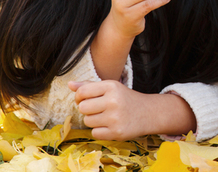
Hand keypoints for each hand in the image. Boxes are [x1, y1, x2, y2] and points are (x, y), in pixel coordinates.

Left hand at [69, 81, 195, 139]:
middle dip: (88, 109)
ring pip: (87, 121)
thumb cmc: (125, 99)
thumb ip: (90, 86)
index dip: (80, 97)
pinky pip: (94, 133)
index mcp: (111, 86)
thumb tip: (69, 84)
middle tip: (100, 108)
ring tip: (107, 117)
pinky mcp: (116, 132)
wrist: (148, 113)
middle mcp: (113, 101)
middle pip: (82, 108)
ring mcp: (115, 118)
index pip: (82, 92)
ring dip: (94, 120)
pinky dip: (100, 130)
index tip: (87, 98)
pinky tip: (111, 125)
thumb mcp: (111, 88)